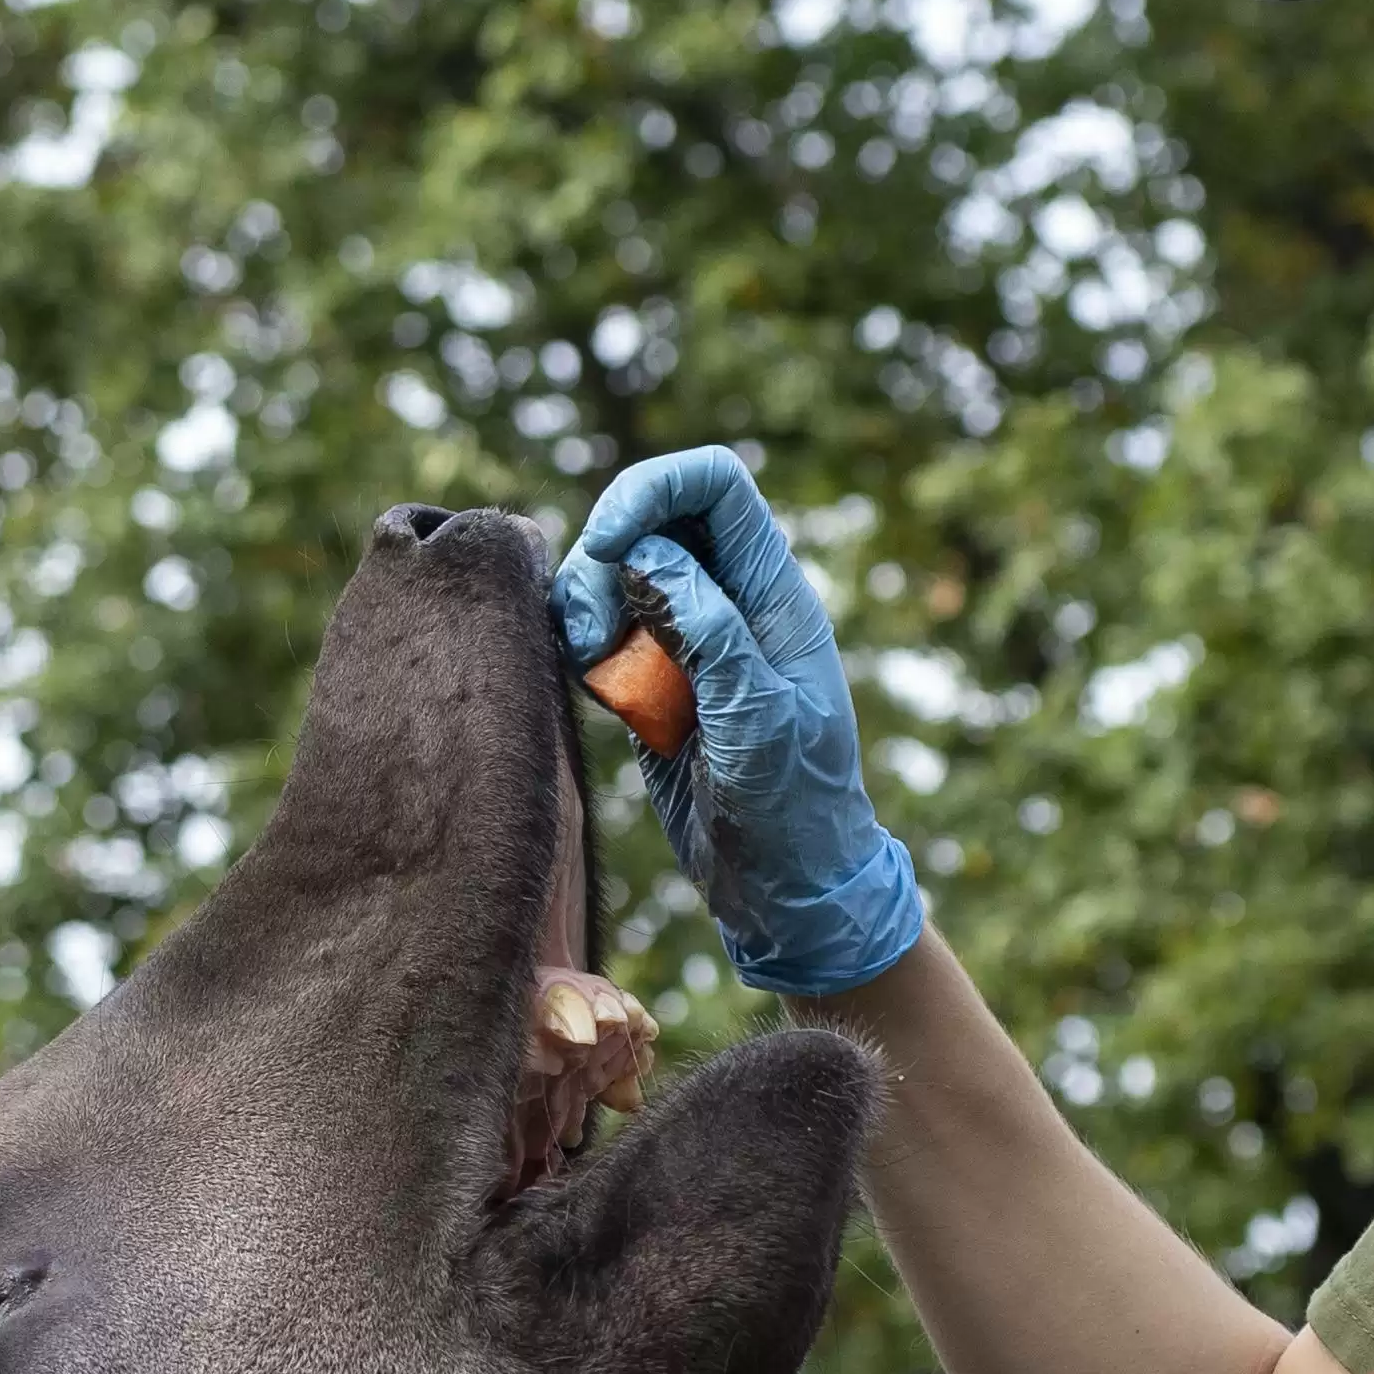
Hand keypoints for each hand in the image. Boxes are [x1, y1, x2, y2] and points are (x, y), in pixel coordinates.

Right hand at [554, 446, 926, 997]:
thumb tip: (648, 555)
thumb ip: (709, 632)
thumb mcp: (759, 720)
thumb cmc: (793, 807)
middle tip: (589, 629)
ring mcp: (689, 637)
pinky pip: (603, 627)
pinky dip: (581, 640)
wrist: (785, 887)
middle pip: (652, 517)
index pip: (716, 486)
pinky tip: (589, 679)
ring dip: (585, 600)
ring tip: (587, 661)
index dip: (653, 490)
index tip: (608, 548)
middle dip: (604, 552)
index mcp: (774, 595)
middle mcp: (731, 601)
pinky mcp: (653, 678)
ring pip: (617, 569)